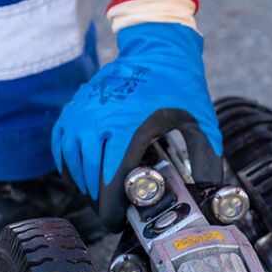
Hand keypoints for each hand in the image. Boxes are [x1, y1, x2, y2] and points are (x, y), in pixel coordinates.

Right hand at [52, 19, 222, 230]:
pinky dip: (69, 166)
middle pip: (90, 178)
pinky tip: (84, 176)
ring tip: (102, 198)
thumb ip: (207, 160)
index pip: (110, 181)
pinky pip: (61, 147)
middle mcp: (98, 120)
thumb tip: (210, 194)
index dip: (110, 209)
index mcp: (128, 127)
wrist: (156, 49)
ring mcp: (81, 112)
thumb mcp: (201, 122)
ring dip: (85, 186)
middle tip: (114, 215)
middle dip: (101, 203)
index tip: (116, 222)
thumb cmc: (179, 87)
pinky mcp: (72, 108)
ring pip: (73, 165)